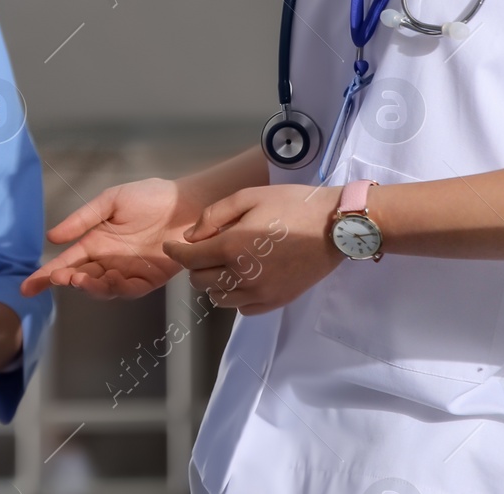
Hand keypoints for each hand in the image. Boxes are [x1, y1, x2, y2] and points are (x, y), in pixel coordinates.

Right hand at [20, 177, 194, 298]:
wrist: (186, 202)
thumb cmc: (151, 196)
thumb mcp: (110, 201)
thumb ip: (82, 219)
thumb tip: (52, 237)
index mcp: (97, 242)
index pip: (67, 262)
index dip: (46, 275)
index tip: (27, 287)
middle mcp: (109, 260)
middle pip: (81, 278)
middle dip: (67, 281)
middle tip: (60, 277)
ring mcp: (128, 271)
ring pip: (102, 288)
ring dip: (89, 286)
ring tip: (81, 278)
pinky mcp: (149, 279)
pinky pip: (128, 290)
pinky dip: (117, 288)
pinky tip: (112, 278)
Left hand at [162, 185, 340, 315]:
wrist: (334, 226)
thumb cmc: (292, 204)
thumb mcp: (250, 196)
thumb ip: (215, 215)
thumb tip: (191, 236)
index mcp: (233, 247)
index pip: (190, 258)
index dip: (175, 252)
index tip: (170, 246)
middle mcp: (243, 275)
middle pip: (201, 281)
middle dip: (195, 265)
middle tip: (205, 250)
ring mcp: (260, 293)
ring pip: (219, 298)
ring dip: (214, 282)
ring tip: (225, 264)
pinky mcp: (276, 302)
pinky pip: (242, 308)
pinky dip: (235, 296)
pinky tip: (243, 278)